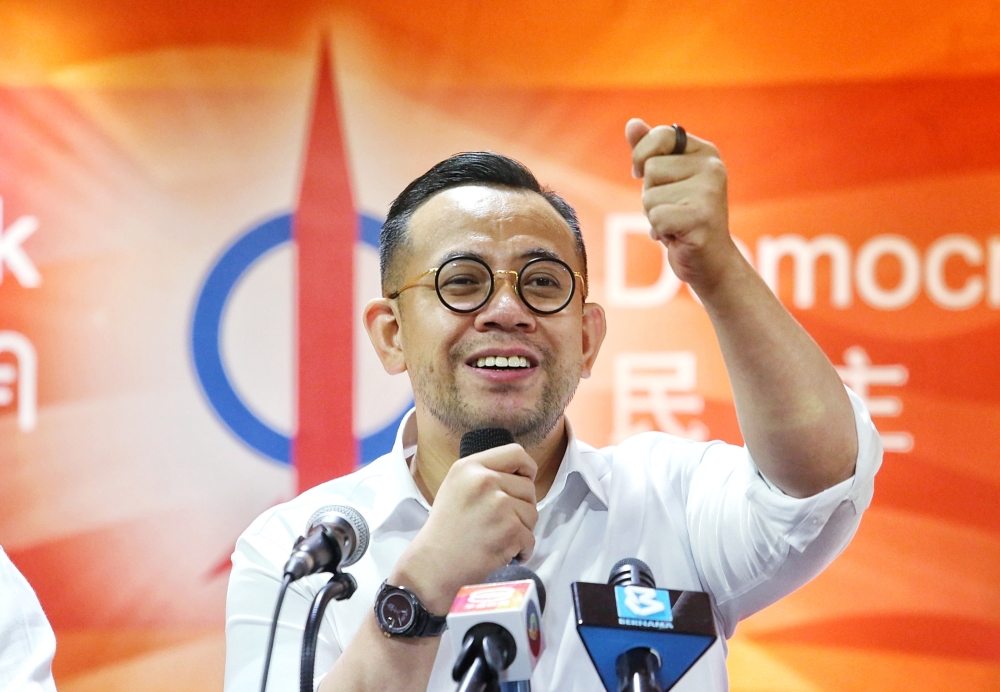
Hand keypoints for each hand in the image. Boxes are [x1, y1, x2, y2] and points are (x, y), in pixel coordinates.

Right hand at [390, 444, 538, 613]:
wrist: (433, 567)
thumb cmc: (445, 531)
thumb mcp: (457, 488)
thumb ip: (485, 475)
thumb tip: (523, 476)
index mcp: (469, 467)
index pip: (516, 453)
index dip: (527, 469)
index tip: (524, 482)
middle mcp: (484, 480)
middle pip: (528, 487)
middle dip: (522, 507)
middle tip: (501, 523)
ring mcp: (499, 504)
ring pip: (532, 513)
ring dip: (522, 530)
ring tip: (497, 538)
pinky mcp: (510, 529)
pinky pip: (530, 538)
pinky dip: (521, 550)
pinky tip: (502, 553)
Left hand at [626, 118, 734, 292]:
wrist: (711, 262)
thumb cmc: (683, 218)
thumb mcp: (666, 181)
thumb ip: (649, 151)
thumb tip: (632, 123)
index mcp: (705, 152)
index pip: (660, 135)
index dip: (642, 156)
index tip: (643, 173)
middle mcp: (712, 167)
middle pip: (650, 169)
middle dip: (651, 194)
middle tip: (673, 209)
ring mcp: (710, 192)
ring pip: (650, 196)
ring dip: (655, 215)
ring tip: (677, 223)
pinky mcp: (702, 218)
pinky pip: (656, 218)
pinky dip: (660, 231)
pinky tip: (678, 236)